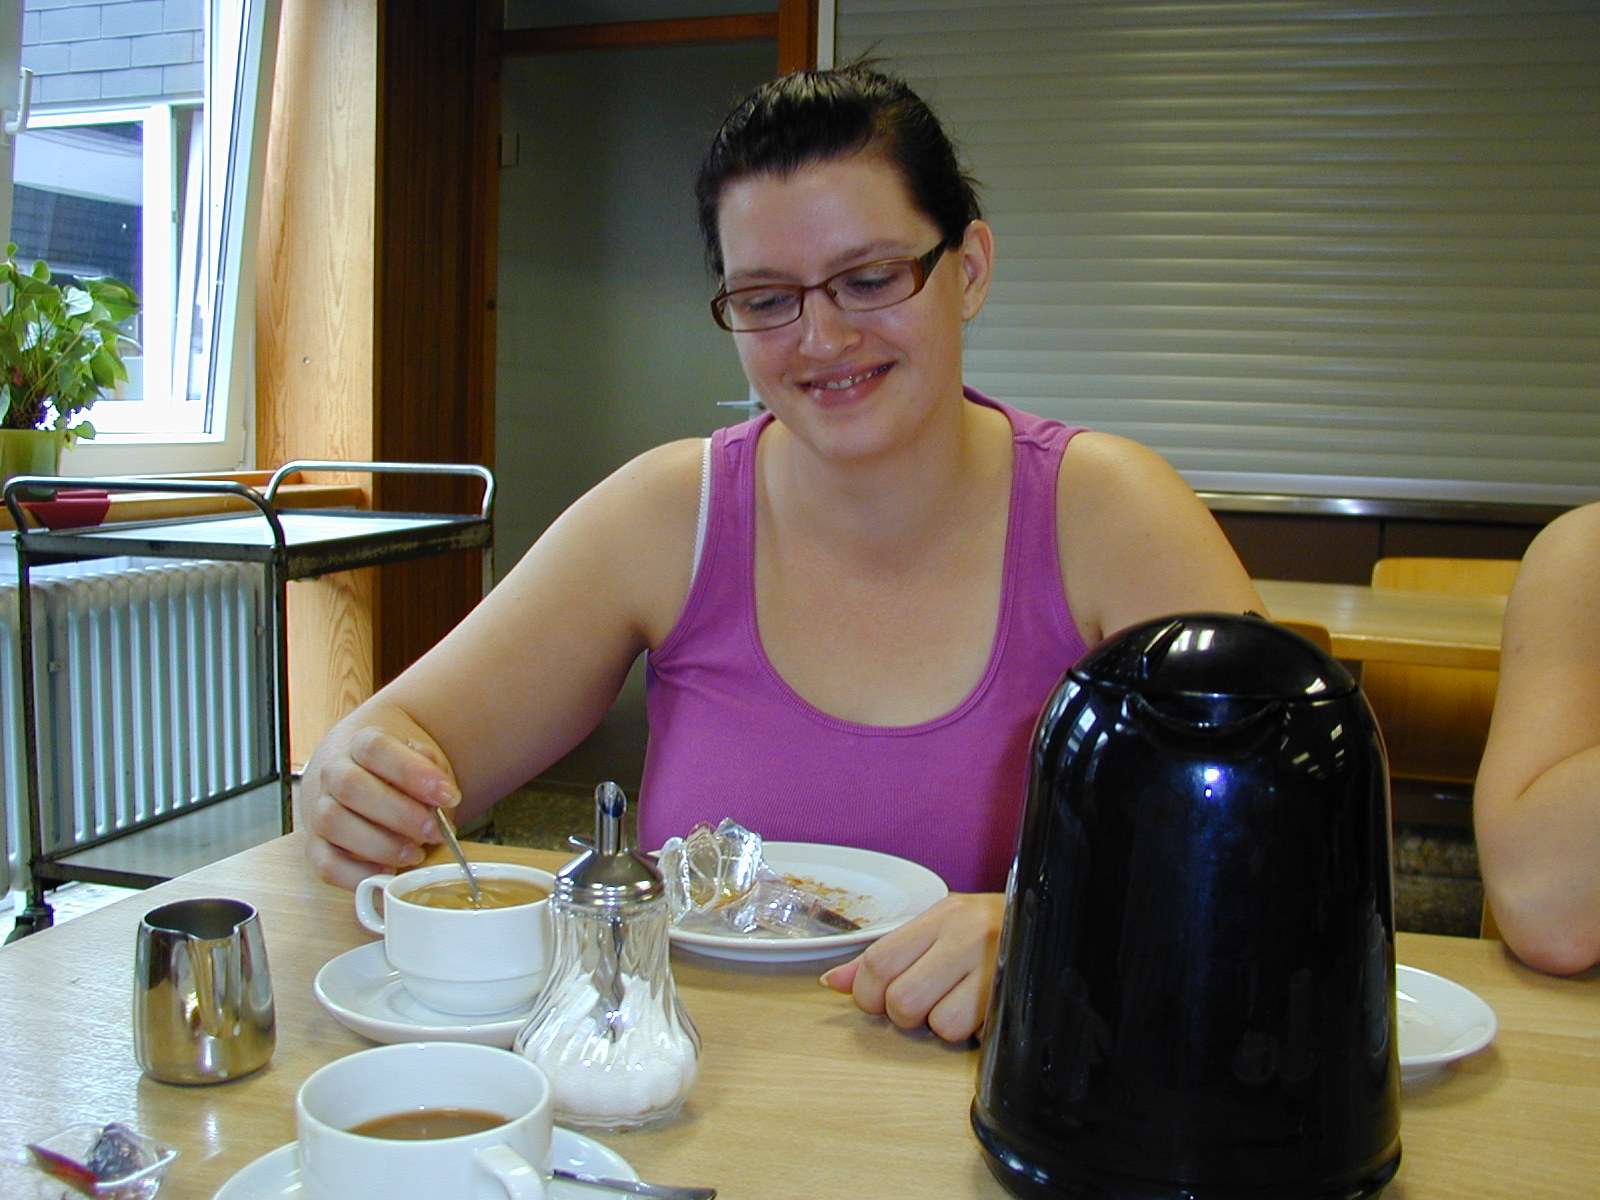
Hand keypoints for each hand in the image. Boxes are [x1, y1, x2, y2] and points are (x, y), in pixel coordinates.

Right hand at [298, 719, 462, 889]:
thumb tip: (439, 799)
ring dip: (380, 844)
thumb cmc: (397, 768)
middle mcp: (332, 772)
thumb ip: (431, 770)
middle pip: (352, 786)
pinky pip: (325, 863)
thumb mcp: (421, 755)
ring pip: (334, 823)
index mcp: (359, 742)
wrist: (357, 769)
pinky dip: (355, 874)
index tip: (448, 795)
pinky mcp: (315, 845)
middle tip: (435, 832)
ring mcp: (318, 809)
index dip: (413, 772)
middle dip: (399, 814)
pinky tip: (386, 872)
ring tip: (416, 854)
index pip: (377, 749)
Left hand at [819, 893, 1003, 1042]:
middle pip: (903, 1000)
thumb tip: (834, 984)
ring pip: (941, 1024)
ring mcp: (996, 965)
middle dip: (905, 1015)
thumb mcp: (938, 929)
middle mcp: (967, 934)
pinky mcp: (1017, 997)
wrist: (1058, 922)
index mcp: (942, 914)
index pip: (879, 961)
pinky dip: (975, 1033)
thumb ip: (887, 955)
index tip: (878, 1001)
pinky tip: (985, 1010)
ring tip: (962, 1003)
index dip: (868, 994)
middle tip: (924, 1003)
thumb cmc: (990, 930)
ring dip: (945, 1026)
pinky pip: (976, 1035)